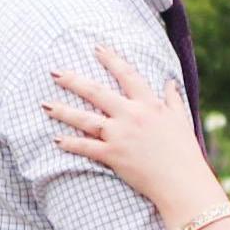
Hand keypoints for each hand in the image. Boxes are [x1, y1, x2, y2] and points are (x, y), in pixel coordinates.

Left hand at [46, 43, 225, 225]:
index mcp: (148, 104)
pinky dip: (70, 144)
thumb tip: (170, 82)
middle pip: (96, 92)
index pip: (127, 75)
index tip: (97, 48)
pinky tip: (56, 139)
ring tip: (45, 105)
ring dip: (63, 111)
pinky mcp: (113, 155)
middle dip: (73, 81)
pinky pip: (86, 147)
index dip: (111, 60)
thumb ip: (173, 99)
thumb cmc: (184, 152)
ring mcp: (120, 135)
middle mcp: (131, 115)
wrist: (181, 181)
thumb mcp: (181, 119)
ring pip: (85, 119)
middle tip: (55, 72)